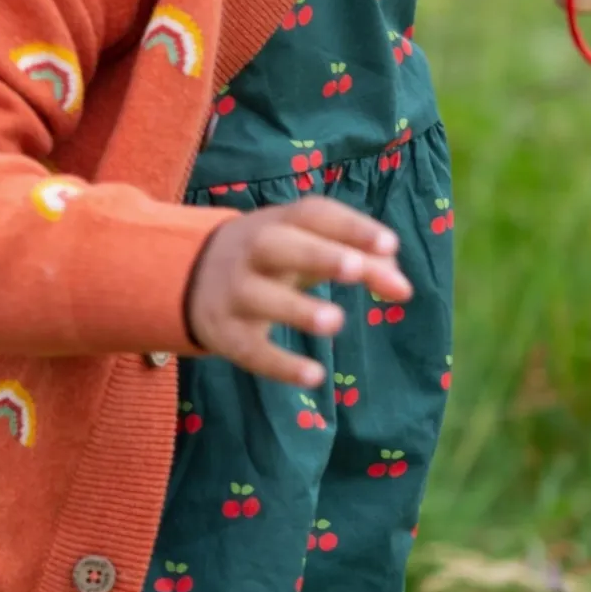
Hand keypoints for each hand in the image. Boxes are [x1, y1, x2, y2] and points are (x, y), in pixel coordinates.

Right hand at [186, 198, 409, 387]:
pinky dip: (280, 365)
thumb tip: (401, 282)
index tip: (390, 244)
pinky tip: (314, 376)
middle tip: (357, 269)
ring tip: (336, 321)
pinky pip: (251, 350)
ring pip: (260, 297)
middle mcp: (251, 252)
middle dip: (317, 255)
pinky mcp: (226, 334)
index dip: (350, 227)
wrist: (189, 275)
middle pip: (278, 246)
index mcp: (277, 222)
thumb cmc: (271, 257)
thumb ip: (357, 258)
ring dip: (297, 308)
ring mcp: (234, 293)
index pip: (312, 215)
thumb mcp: (307, 246)